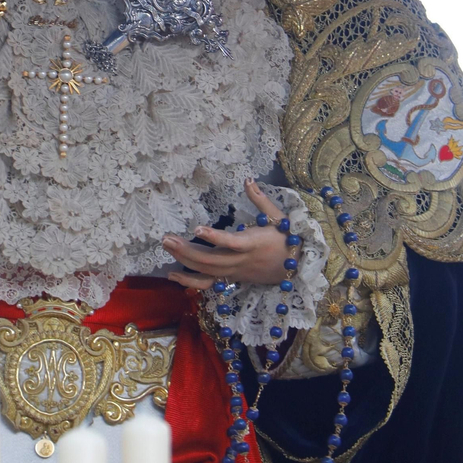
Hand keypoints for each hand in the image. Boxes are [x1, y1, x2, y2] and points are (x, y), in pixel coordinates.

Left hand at [163, 178, 294, 289]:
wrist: (297, 267)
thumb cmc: (286, 238)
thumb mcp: (277, 216)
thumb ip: (259, 198)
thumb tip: (247, 179)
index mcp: (252, 243)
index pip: (231, 242)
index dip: (214, 237)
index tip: (196, 228)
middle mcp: (241, 260)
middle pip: (210, 260)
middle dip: (186, 250)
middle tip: (166, 238)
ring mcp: (235, 272)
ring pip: (206, 271)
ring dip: (184, 261)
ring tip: (166, 246)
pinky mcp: (232, 279)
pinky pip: (209, 284)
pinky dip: (190, 282)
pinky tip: (172, 275)